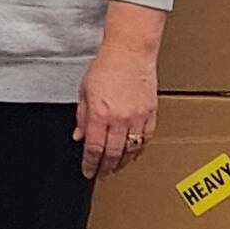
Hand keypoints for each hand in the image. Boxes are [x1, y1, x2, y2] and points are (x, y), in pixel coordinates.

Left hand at [75, 8, 161, 178]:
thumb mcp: (84, 92)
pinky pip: (146, 139)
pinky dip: (139, 150)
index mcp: (99, 114)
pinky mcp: (151, 114)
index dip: (90, 164)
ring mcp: (137, 118)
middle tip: (101, 175)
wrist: (129, 53)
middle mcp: (119, 119)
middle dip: (106, 168)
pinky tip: (133, 154)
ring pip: (131, 150)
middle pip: (113, 154)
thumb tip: (79, 136)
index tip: (87, 172)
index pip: (94, 148)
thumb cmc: (105, 67)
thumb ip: (82, 116)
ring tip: (115, 168)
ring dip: (122, 162)